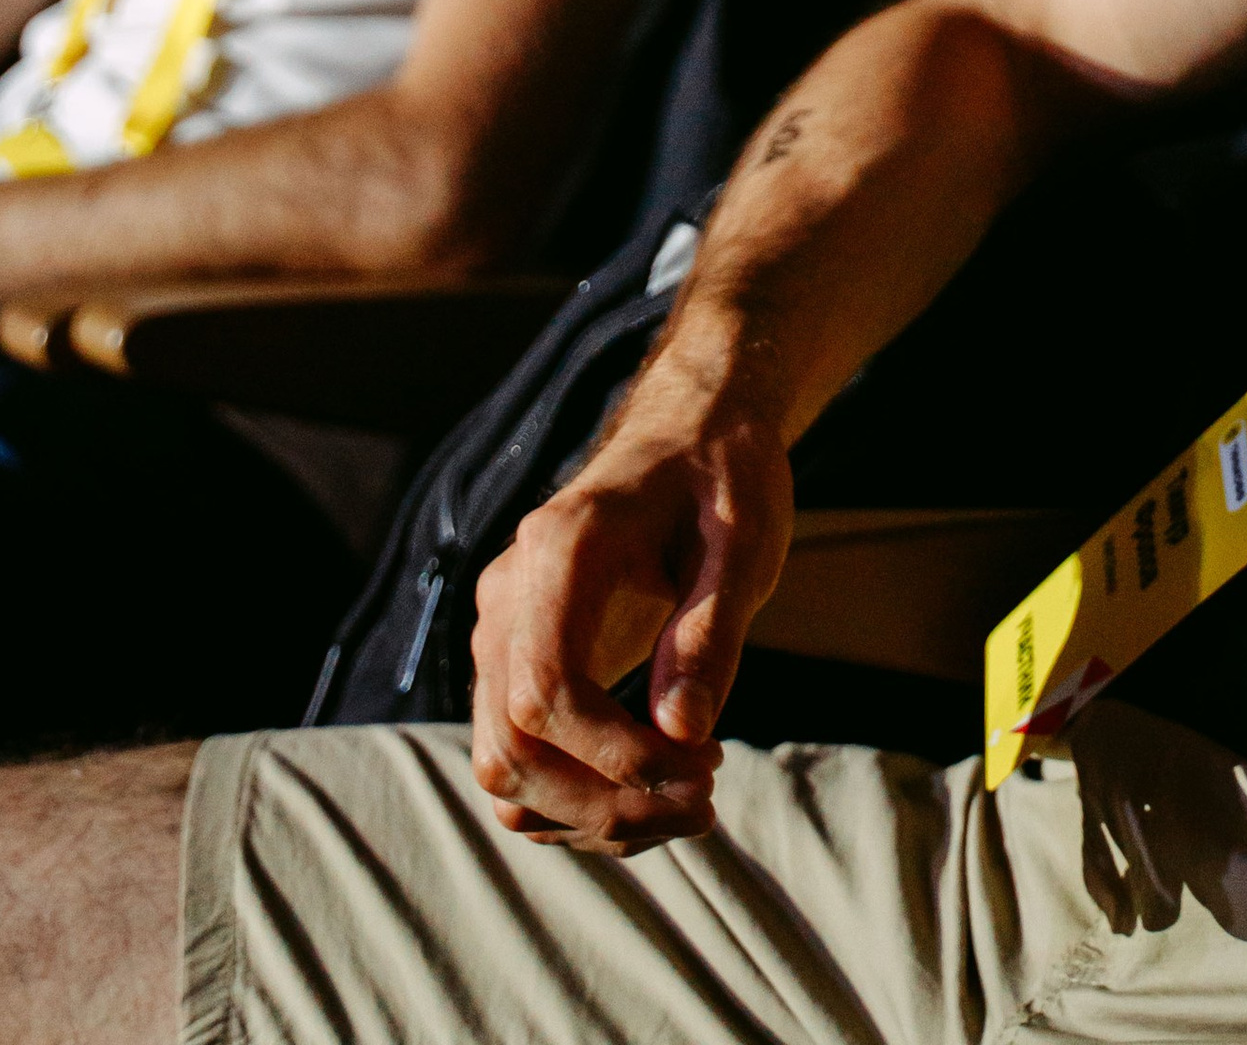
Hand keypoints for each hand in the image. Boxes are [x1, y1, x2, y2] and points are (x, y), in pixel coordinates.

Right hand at [470, 392, 792, 853]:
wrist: (690, 433)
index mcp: (560, 550)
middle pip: (510, 749)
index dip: (615, 755)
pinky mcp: (514, 664)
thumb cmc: (723, 476)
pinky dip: (578, 799)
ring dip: (591, 814)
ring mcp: (501, 633)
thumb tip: (683, 733)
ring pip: (504, 769)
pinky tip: (655, 786)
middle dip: (607, 801)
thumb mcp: (745, 538)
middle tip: (706, 797)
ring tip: (689, 799)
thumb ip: (712, 629)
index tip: (701, 765)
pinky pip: (519, 761)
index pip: (544, 691)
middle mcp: (508, 597)